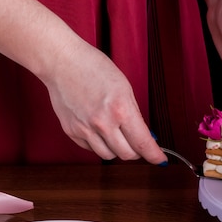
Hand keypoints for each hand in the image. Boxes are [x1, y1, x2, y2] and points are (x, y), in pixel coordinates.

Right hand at [43, 39, 166, 163]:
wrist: (62, 62)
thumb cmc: (93, 67)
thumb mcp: (123, 87)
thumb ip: (133, 113)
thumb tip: (142, 135)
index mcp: (120, 109)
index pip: (142, 142)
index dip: (153, 154)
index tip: (159, 159)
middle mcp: (102, 123)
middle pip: (126, 154)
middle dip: (136, 152)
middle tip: (137, 144)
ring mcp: (85, 129)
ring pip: (108, 155)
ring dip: (117, 150)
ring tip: (117, 136)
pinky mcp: (71, 131)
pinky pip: (90, 148)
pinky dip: (98, 144)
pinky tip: (99, 131)